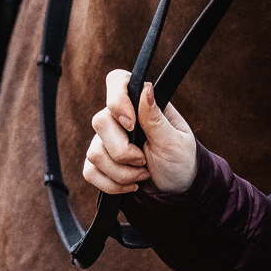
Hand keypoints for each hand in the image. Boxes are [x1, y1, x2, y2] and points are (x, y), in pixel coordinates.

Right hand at [83, 70, 197, 195]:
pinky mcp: (99, 162)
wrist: (175, 188)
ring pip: (94, 152)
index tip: (131, 125)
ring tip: (143, 174)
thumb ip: (155, 118)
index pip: (117, 81)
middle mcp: (119, 118)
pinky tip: (130, 184)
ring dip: (121, 172)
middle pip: (100, 122)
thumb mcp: (174, 140)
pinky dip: (112, 184)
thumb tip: (146, 89)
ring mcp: (106, 140)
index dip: (117, 101)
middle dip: (123, 151)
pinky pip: (90, 171)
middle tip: (144, 160)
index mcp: (140, 105)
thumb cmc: (180, 159)